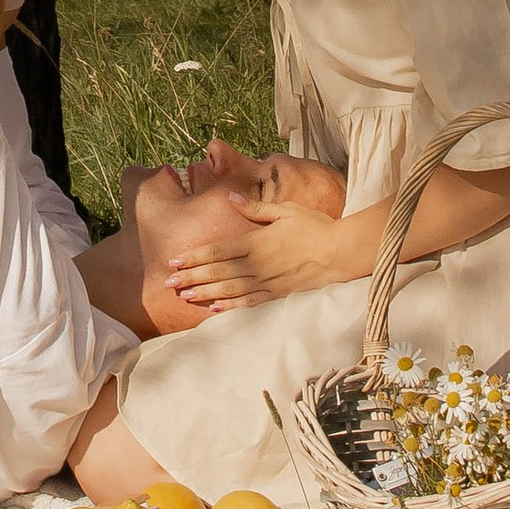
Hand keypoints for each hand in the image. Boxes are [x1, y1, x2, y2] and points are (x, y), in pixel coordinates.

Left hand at [167, 196, 361, 312]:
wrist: (339, 252)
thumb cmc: (313, 226)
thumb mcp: (284, 210)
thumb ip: (255, 208)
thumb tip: (230, 198)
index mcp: (255, 242)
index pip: (217, 250)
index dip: (194, 257)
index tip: (174, 261)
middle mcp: (257, 264)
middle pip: (218, 271)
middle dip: (192, 277)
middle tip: (169, 283)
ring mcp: (267, 282)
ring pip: (230, 290)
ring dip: (205, 293)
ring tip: (185, 297)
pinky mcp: (278, 295)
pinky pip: (250, 303)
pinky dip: (231, 307)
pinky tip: (215, 310)